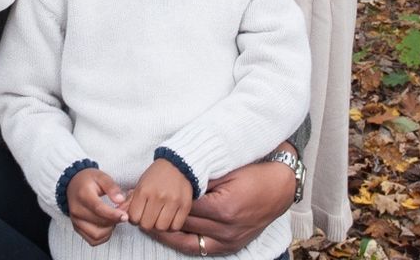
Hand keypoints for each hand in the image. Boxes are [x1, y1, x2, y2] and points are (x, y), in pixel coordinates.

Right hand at [66, 168, 127, 245]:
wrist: (73, 184)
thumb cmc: (88, 180)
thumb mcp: (101, 176)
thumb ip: (112, 187)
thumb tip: (121, 200)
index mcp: (83, 195)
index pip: (98, 209)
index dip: (113, 214)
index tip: (125, 216)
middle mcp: (77, 210)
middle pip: (99, 222)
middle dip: (115, 219)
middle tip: (124, 211)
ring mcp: (76, 221)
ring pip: (97, 235)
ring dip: (110, 229)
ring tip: (114, 218)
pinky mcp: (77, 229)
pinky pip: (93, 240)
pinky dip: (104, 236)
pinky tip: (107, 225)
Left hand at [126, 159, 192, 231]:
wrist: (177, 165)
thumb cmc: (156, 176)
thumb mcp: (140, 184)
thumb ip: (130, 200)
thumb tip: (120, 212)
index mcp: (144, 190)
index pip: (134, 218)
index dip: (135, 219)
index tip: (139, 214)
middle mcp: (158, 196)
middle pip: (147, 225)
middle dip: (146, 223)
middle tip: (149, 216)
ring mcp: (173, 201)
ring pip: (161, 228)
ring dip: (159, 225)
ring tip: (160, 217)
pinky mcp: (185, 205)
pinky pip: (176, 226)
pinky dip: (171, 226)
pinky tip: (170, 218)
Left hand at [144, 159, 295, 253]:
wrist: (279, 187)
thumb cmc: (253, 173)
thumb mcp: (226, 171)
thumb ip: (201, 178)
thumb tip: (174, 180)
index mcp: (222, 208)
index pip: (183, 208)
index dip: (163, 203)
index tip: (146, 198)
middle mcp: (225, 229)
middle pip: (183, 225)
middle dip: (160, 219)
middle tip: (140, 214)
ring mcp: (229, 240)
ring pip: (190, 241)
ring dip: (168, 235)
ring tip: (148, 227)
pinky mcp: (231, 245)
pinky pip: (202, 248)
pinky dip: (184, 242)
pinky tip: (170, 236)